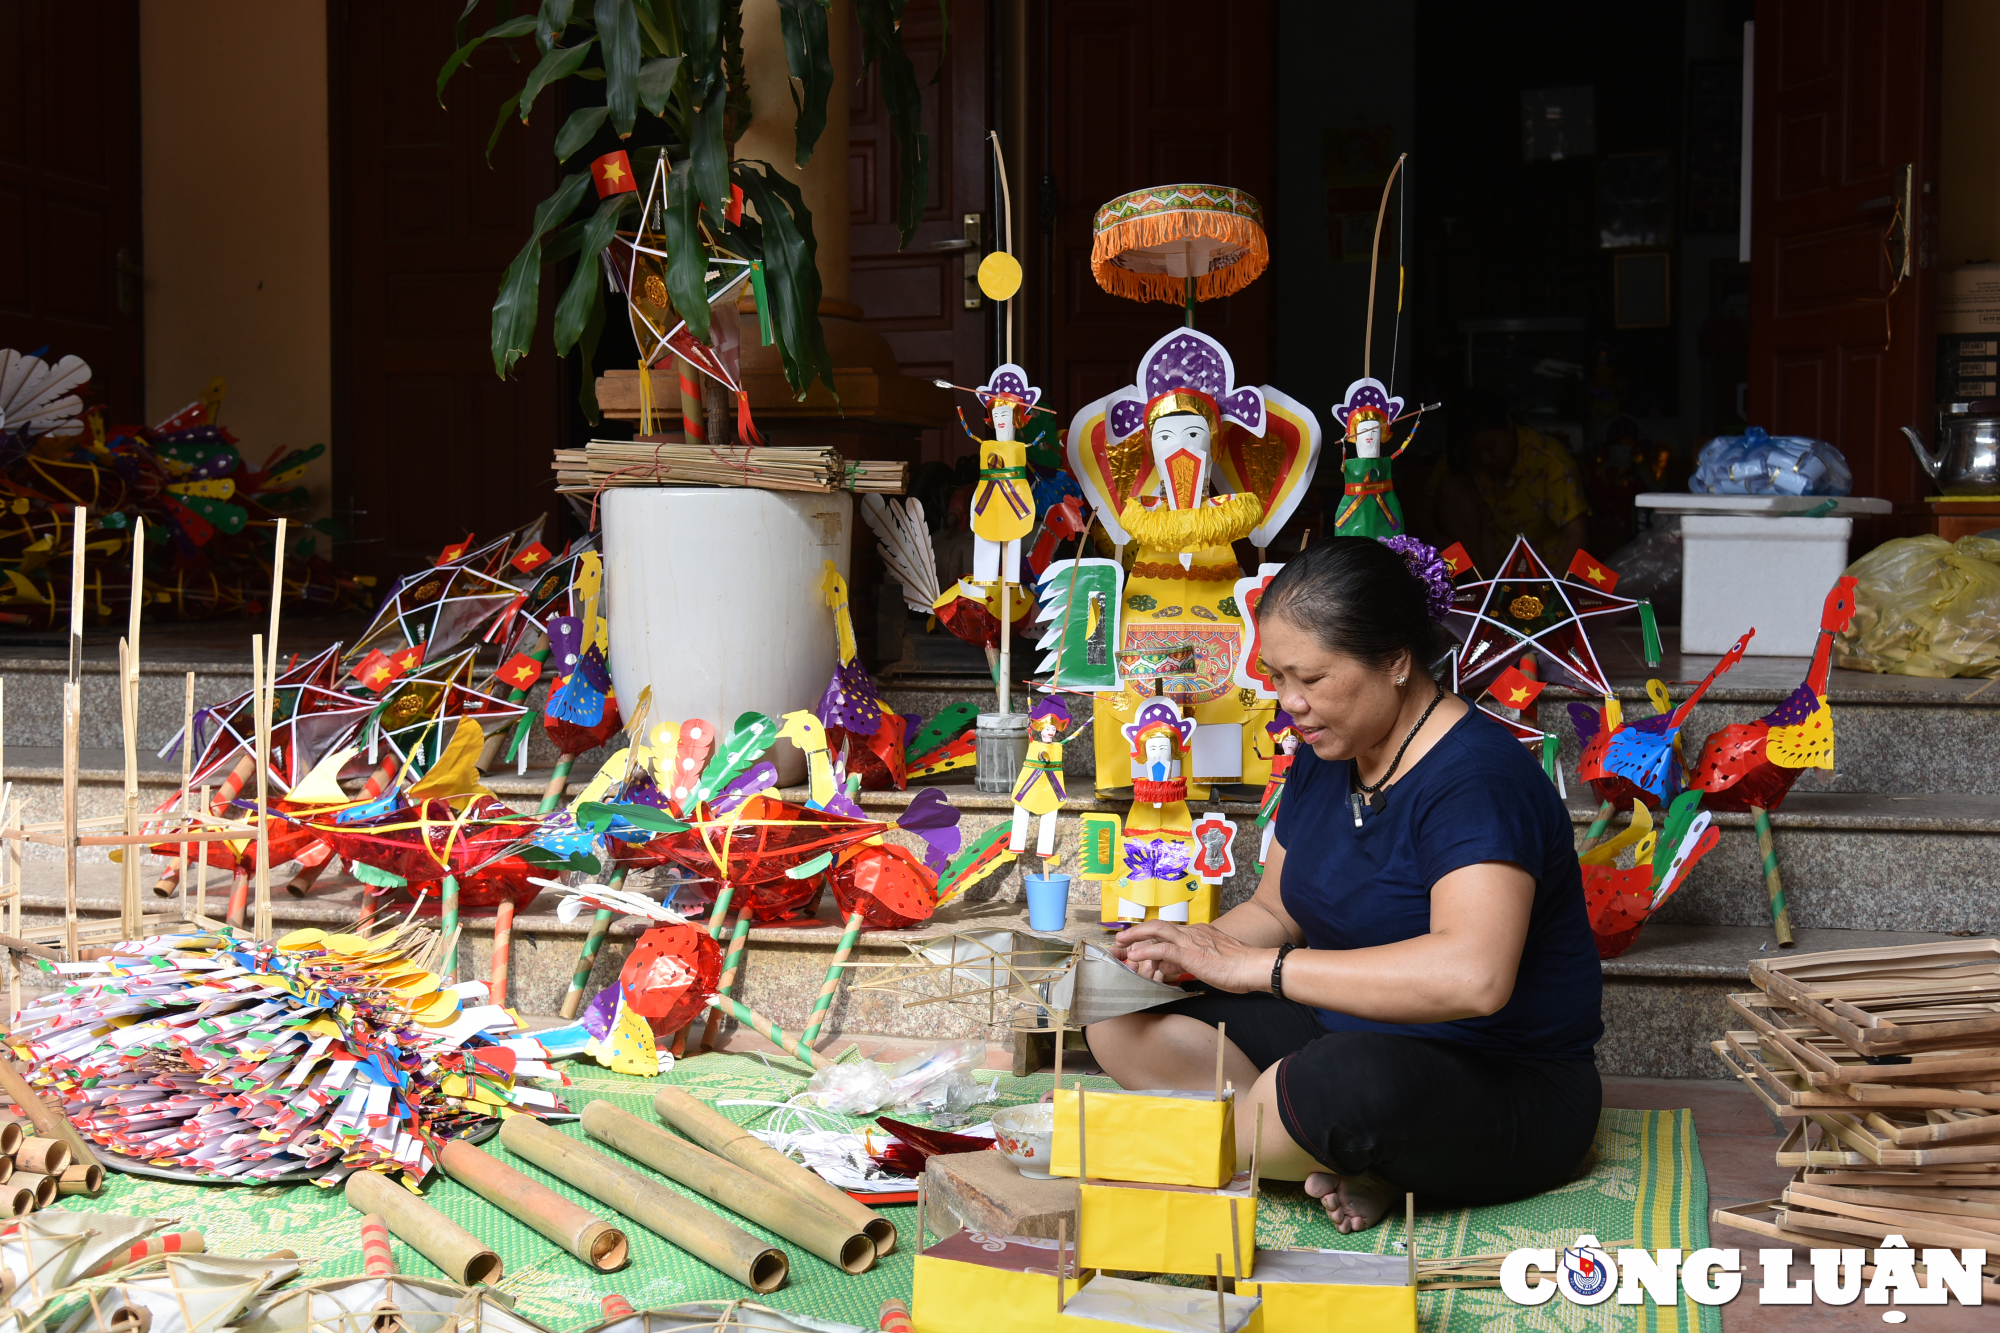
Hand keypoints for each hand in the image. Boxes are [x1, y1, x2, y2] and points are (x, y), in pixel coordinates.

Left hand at [1117, 920, 1274, 992]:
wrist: (1253, 967)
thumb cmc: (1236, 968)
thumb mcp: (1205, 963)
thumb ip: (1183, 962)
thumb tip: (1164, 965)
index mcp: (1197, 934)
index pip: (1167, 932)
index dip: (1149, 936)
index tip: (1135, 942)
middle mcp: (1192, 933)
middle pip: (1158, 925)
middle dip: (1137, 930)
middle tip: (1121, 937)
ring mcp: (1191, 942)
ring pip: (1158, 931)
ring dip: (1136, 936)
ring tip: (1122, 943)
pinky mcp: (1191, 954)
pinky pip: (1164, 949)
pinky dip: (1146, 951)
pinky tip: (1135, 955)